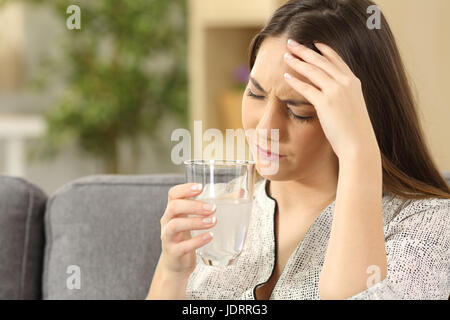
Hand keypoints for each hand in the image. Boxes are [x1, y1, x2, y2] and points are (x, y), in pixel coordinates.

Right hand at [159, 183, 216, 276]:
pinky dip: (197, 241)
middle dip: (194, 206)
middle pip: (174, 207)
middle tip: (213, 208)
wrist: (176, 264)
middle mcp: (167, 221)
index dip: (185, 189)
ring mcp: (168, 237)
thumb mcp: (196, 219)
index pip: (173, 194)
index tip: (201, 187)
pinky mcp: (173, 252)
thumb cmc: (188, 237)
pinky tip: (210, 237)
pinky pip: (182, 246)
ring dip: (196, 222)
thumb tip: (240, 192)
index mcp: (173, 210)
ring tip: (213, 221)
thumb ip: (214, 205)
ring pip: (175, 225)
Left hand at [283, 39, 379, 159]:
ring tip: (286, 56)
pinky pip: (306, 88)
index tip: (314, 43)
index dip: (324, 50)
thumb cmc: (355, 131)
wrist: (359, 144)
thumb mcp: (353, 107)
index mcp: (353, 82)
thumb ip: (343, 96)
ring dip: (297, 62)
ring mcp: (336, 91)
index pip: (337, 60)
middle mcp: (346, 83)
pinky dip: (295, 81)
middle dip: (305, 51)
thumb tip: (332, 95)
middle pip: (321, 61)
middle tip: (292, 43)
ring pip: (313, 71)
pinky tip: (286, 76)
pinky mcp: (325, 102)